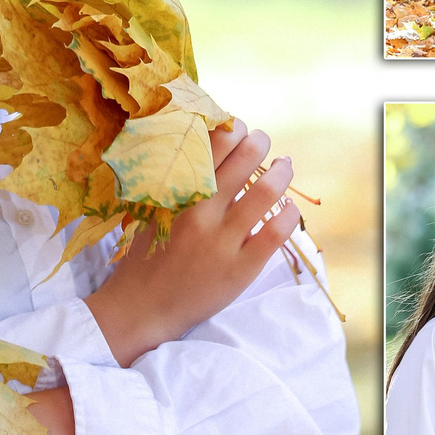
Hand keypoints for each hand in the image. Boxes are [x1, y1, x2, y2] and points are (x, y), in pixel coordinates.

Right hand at [83, 119, 300, 365]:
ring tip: (285, 165)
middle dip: (259, 141)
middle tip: (262, 140)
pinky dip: (290, 213)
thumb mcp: (154, 209)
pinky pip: (276, 232)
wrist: (143, 307)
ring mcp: (223, 241)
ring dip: (282, 171)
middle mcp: (202, 212)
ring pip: (266, 192)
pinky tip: (290, 207)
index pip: (213, 143)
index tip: (238, 127)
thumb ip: (179, 181)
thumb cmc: (148, 255)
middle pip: (244, 158)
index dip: (233, 127)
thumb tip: (210, 144)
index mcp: (177, 192)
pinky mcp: (242, 267)